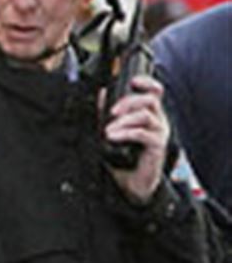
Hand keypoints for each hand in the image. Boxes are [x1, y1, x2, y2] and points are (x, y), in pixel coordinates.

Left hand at [102, 75, 169, 203]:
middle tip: (111, 112)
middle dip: (128, 102)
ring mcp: (159, 133)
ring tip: (107, 131)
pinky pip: (143, 134)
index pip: (155, 92)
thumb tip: (102, 93)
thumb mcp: (113, 130)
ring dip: (123, 120)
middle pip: (150, 100)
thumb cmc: (124, 155)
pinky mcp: (157, 147)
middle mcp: (157, 121)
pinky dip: (126, 133)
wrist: (131, 182)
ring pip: (146, 115)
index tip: (133, 81)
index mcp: (149, 113)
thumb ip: (108, 112)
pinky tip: (113, 137)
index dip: (147, 82)